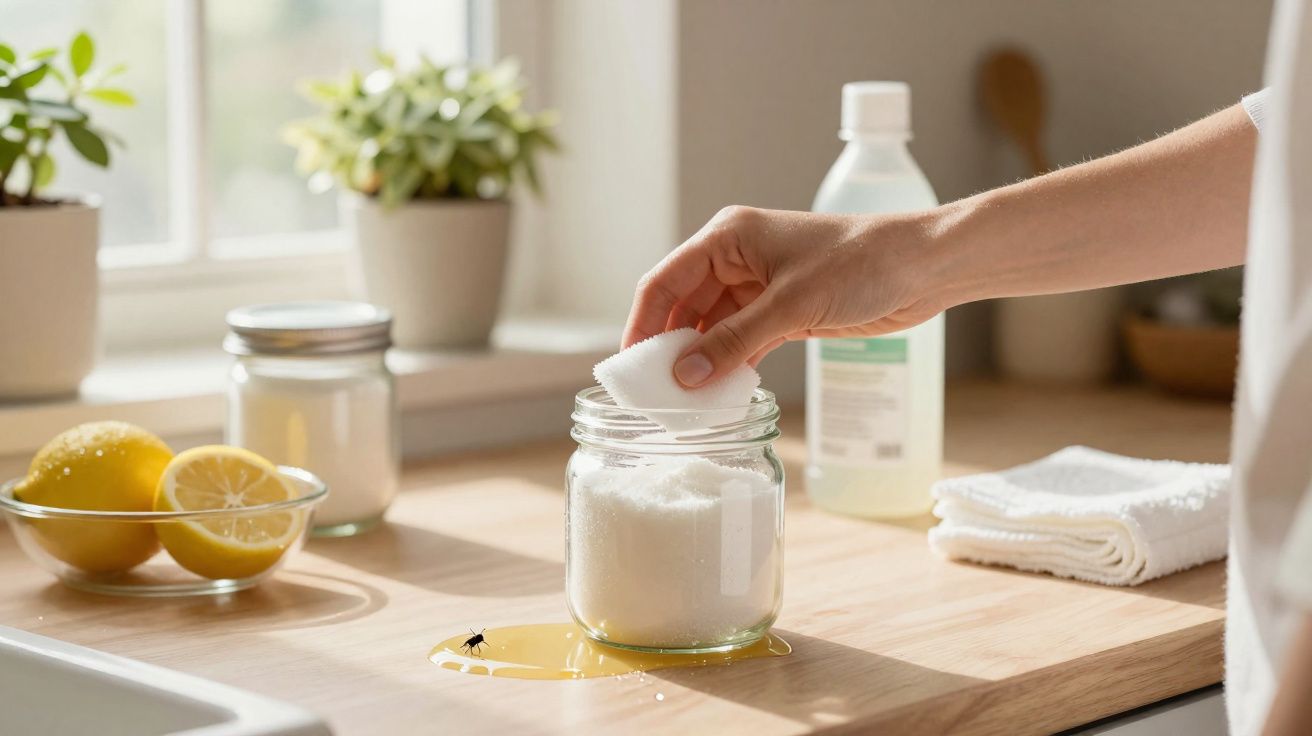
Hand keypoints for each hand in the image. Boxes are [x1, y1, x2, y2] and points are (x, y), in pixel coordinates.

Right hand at [623, 205, 947, 387]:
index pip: (665, 282)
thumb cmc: (861, 263)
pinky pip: (742, 343)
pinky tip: (722, 394)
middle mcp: (737, 259)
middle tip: (655, 394)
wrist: (924, 268)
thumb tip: (685, 376)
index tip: (630, 368)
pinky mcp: (784, 312)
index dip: (643, 325)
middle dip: (670, 349)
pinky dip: (732, 367)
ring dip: (702, 363)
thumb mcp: (791, 304)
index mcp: (727, 237)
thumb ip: (736, 341)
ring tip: (686, 403)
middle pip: (684, 308)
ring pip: (713, 330)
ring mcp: (760, 288)